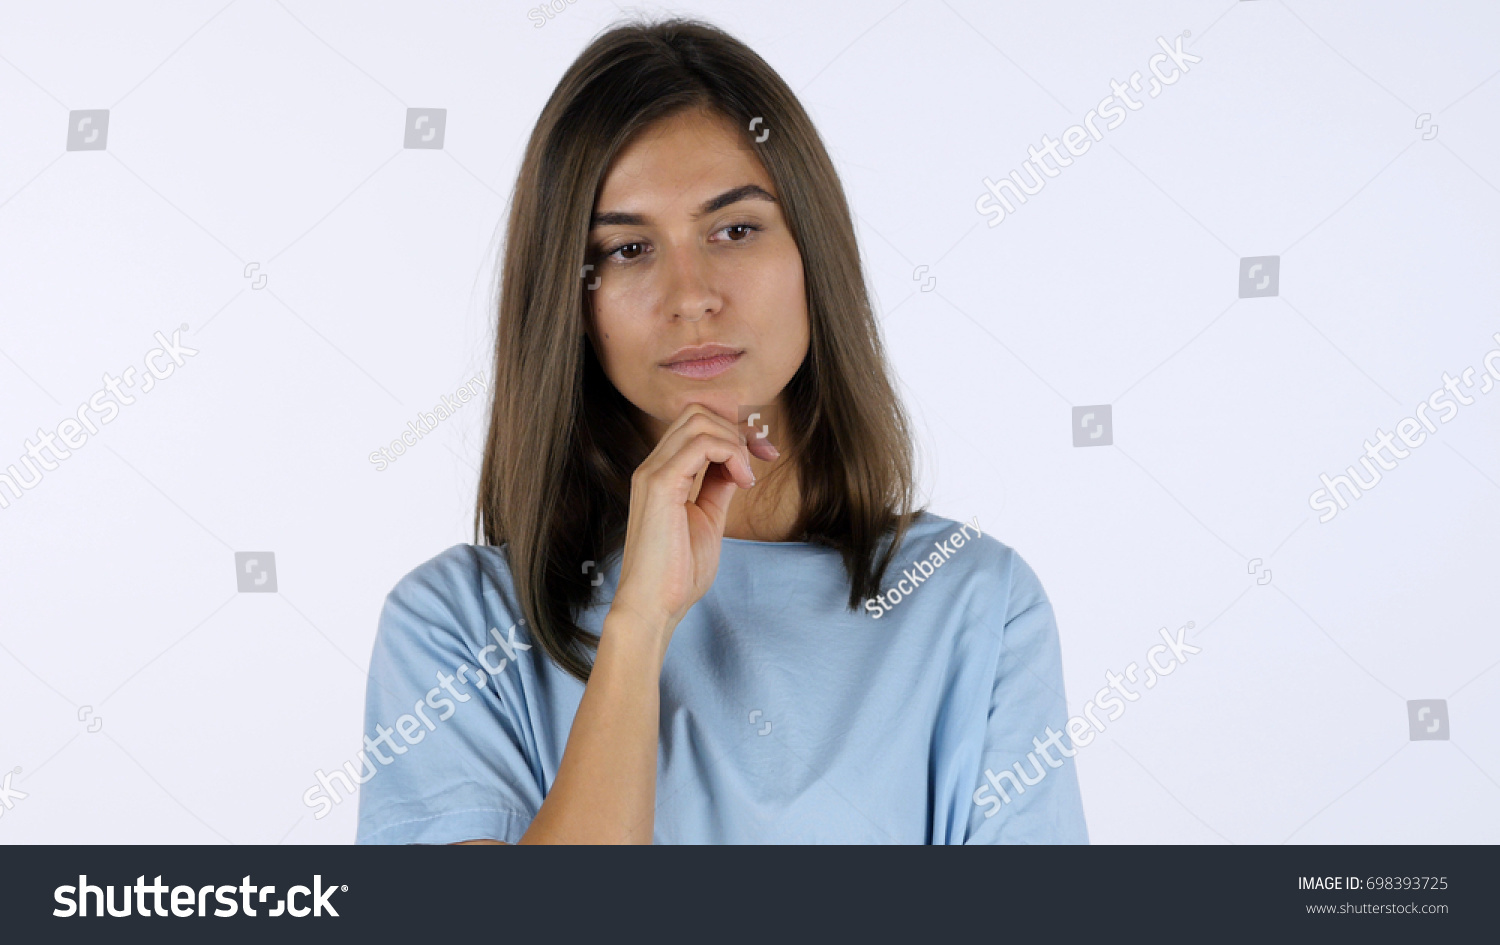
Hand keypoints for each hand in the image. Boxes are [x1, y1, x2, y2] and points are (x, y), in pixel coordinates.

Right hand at [609, 403, 778, 641]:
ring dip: (736, 442)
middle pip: (698, 413)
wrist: (653, 606)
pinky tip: (742, 481)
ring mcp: (652, 472)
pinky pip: (701, 444)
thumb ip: (717, 487)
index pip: (696, 424)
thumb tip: (736, 465)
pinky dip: (731, 455)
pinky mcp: (660, 484)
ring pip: (700, 421)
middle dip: (738, 429)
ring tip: (746, 476)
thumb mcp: (708, 519)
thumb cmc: (677, 572)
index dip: (734, 430)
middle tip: (762, 457)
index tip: (762, 452)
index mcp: (661, 474)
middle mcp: (652, 466)